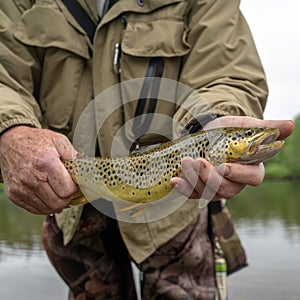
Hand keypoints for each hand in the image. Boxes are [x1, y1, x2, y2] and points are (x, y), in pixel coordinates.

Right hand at [0, 126, 77, 213]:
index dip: (74, 189)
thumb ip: (74, 155)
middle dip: (68, 198)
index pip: (67, 190)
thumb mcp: (59, 140)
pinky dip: (46, 206)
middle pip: (58, 203)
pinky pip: (35, 210)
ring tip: (60, 193)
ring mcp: (21, 188)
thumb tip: (86, 170)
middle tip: (69, 190)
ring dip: (58, 204)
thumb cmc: (36, 141)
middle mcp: (31, 178)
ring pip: (48, 209)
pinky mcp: (14, 195)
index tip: (75, 183)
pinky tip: (50, 196)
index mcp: (46, 163)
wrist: (10, 142)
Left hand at [170, 116, 294, 200]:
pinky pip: (193, 193)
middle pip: (227, 189)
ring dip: (195, 180)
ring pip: (208, 193)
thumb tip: (290, 126)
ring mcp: (216, 186)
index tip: (225, 166)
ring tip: (184, 163)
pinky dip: (184, 189)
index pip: (252, 178)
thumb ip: (267, 129)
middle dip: (211, 178)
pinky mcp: (200, 187)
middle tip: (199, 161)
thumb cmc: (232, 130)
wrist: (210, 132)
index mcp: (251, 168)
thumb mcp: (248, 126)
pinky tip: (174, 181)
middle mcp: (235, 182)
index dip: (240, 175)